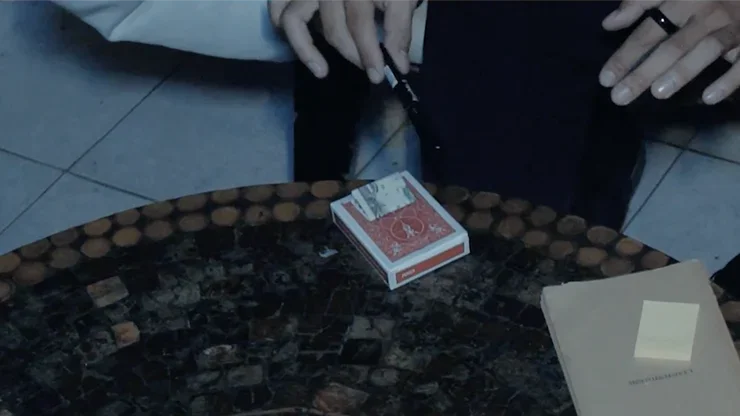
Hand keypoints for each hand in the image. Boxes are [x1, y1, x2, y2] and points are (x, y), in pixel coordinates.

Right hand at [269, 0, 416, 83]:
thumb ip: (399, 26)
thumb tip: (399, 64)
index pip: (360, 21)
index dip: (370, 52)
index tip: (379, 76)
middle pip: (332, 27)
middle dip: (352, 54)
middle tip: (367, 69)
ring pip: (293, 19)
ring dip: (306, 49)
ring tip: (322, 70)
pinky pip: (277, 8)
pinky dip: (285, 28)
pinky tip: (304, 47)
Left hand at [599, 0, 739, 104]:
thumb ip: (641, 2)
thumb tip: (609, 23)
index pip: (649, 31)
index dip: (626, 55)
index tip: (605, 79)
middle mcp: (708, 12)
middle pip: (673, 45)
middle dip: (645, 71)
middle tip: (620, 97)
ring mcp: (733, 27)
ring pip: (707, 49)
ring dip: (682, 71)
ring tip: (658, 94)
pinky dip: (728, 80)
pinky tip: (709, 98)